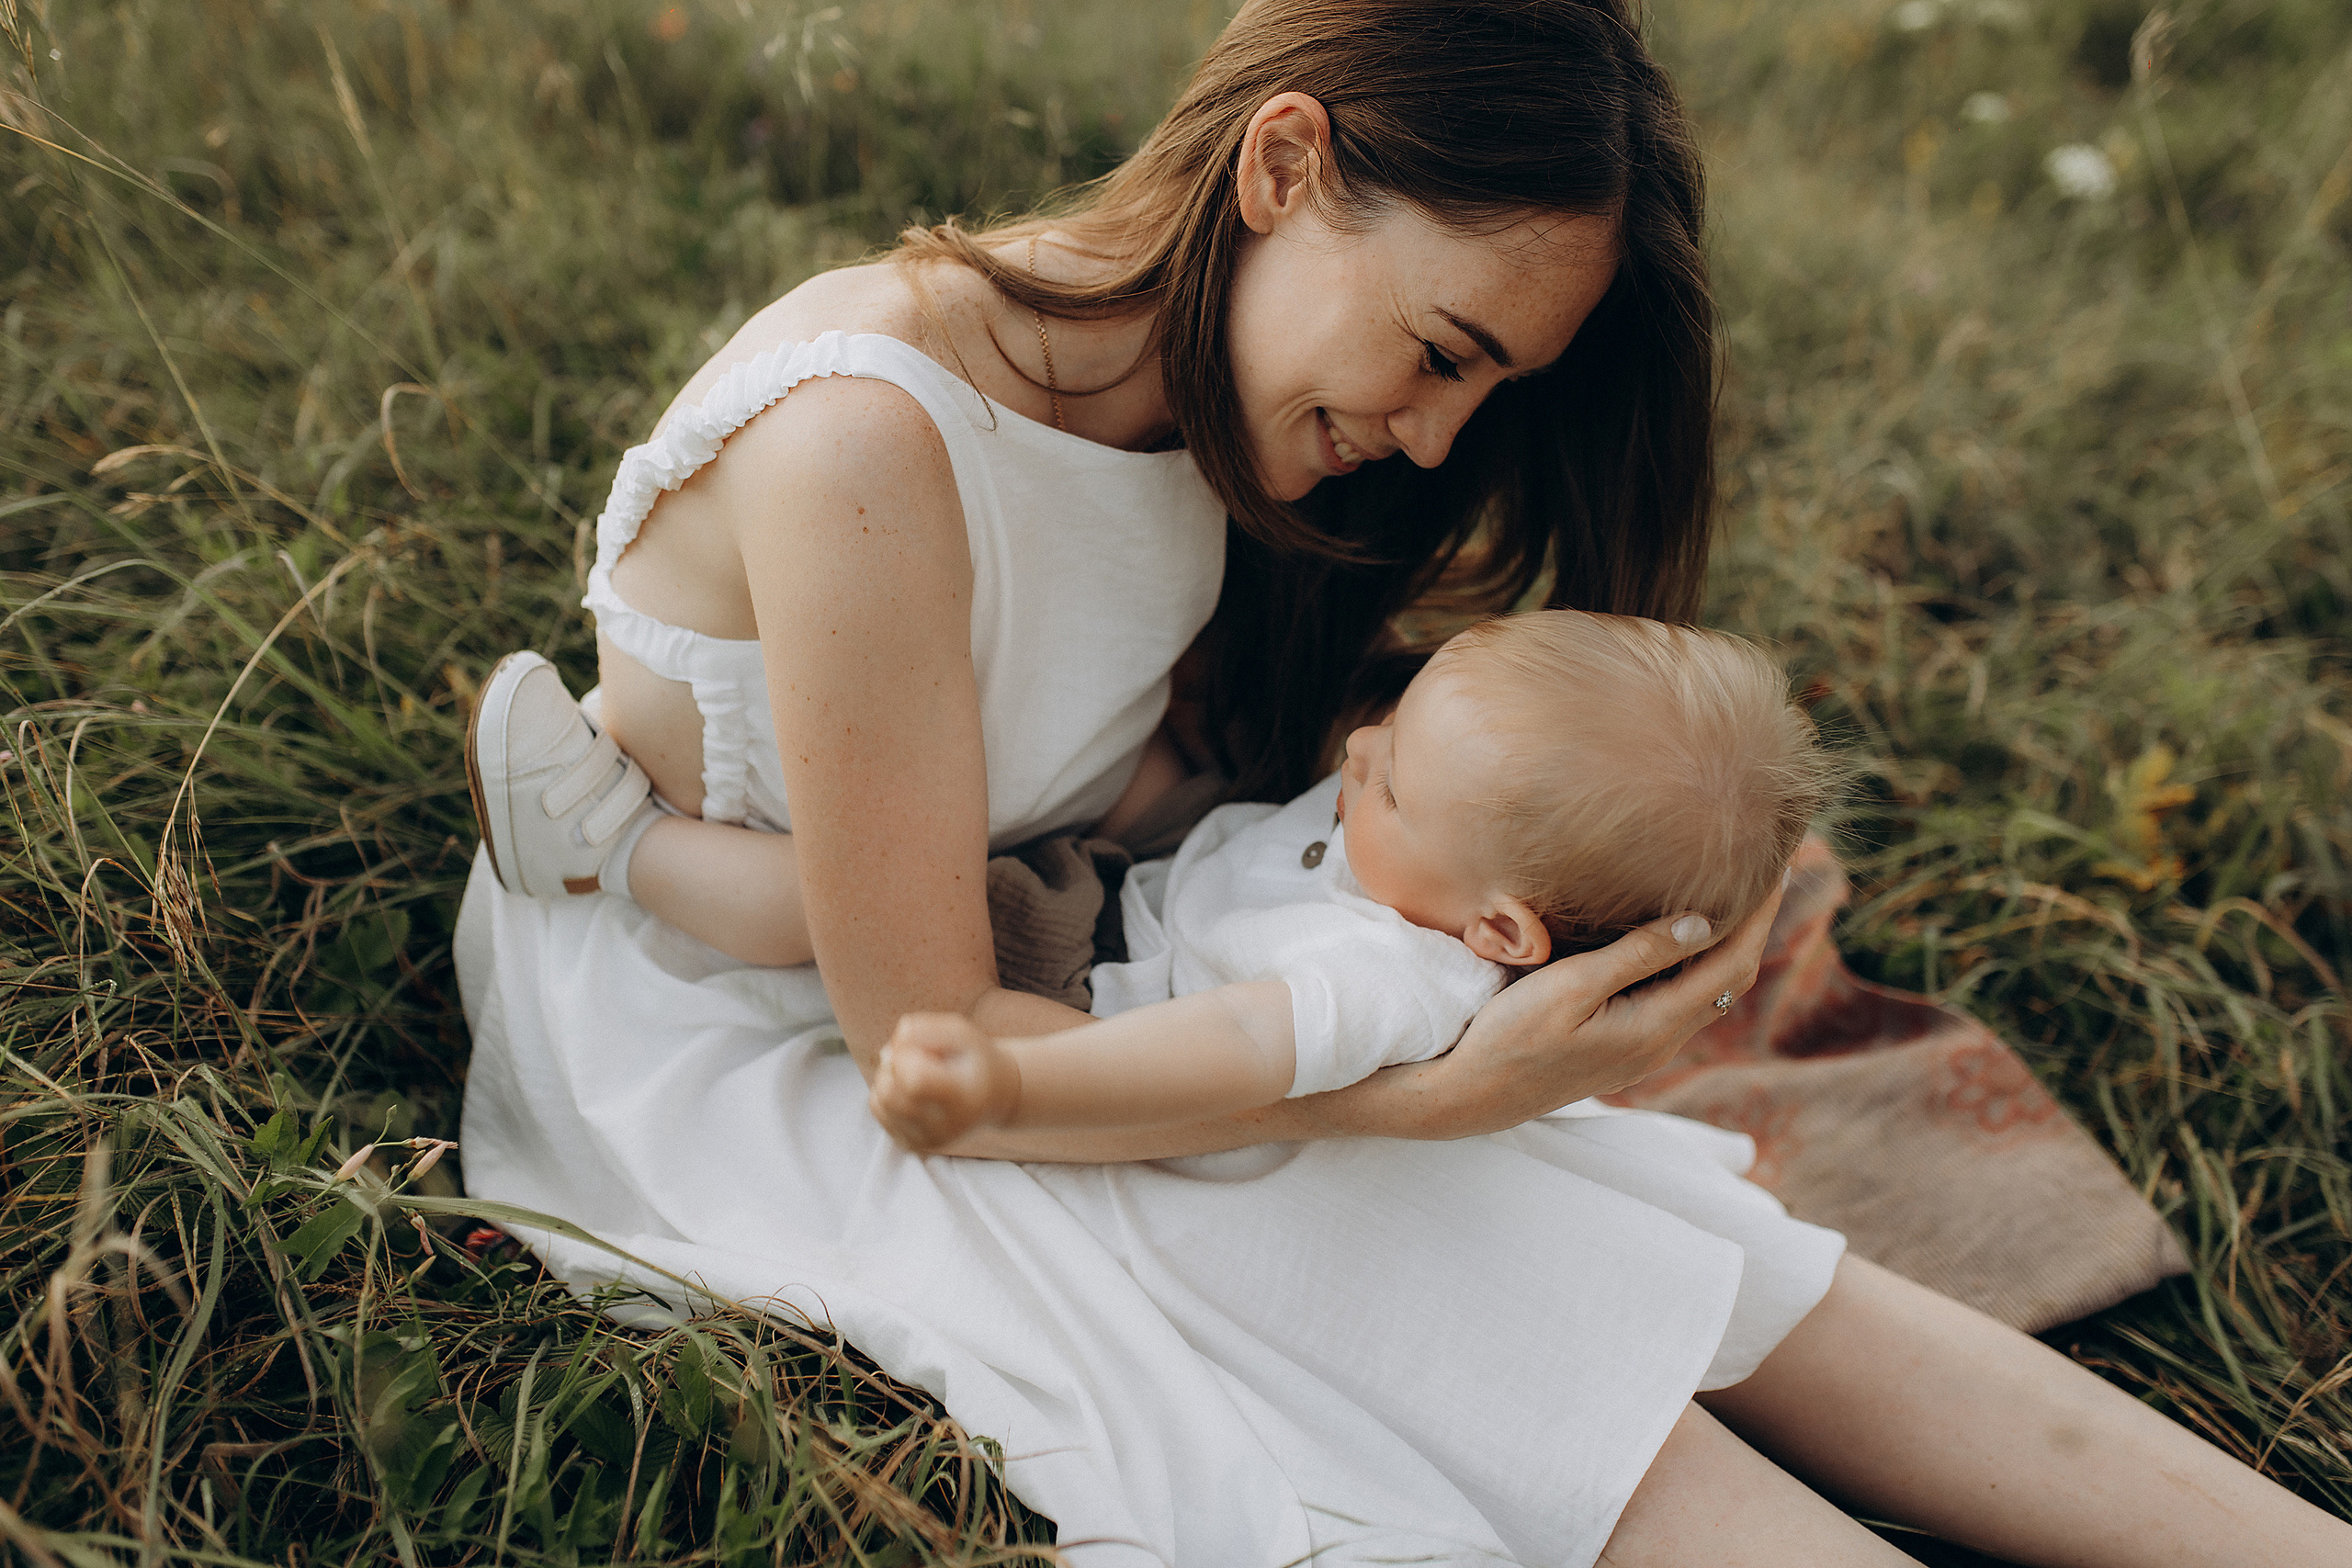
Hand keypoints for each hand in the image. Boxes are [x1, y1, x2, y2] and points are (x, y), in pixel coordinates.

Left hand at [869, 1013, 1022, 1151]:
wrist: (994, 1096)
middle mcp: (944, 1129)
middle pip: (890, 1094)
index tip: (924, 1048)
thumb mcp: (961, 1032)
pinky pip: (878, 1111)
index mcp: (963, 1101)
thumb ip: (924, 1029)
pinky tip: (908, 1087)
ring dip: (886, 1077)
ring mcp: (926, 1141)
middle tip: (915, 1057)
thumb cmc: (975, 1059)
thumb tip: (887, 1053)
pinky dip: (884, 1091)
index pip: (914, 1081)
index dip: (907, 1055)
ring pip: (879, 1102)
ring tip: (912, 1070)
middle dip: (892, 1065)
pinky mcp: (911, 1144)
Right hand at [1297, 882, 1784, 1142]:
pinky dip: (1698, 960)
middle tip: (1768, 867)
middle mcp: (1662, 1041)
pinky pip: (1681, 996)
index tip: (1777, 863)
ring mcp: (1644, 1047)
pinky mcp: (1624, 1045)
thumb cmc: (1510, 1038)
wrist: (1472, 1096)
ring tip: (1738, 893)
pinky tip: (1687, 935)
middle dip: (1755, 923)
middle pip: (1731, 976)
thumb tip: (1704, 922)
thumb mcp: (1571, 987)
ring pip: (1708, 989)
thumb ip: (1638, 956)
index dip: (1760, 913)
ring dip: (1730, 942)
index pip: (1733, 962)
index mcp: (1657, 1026)